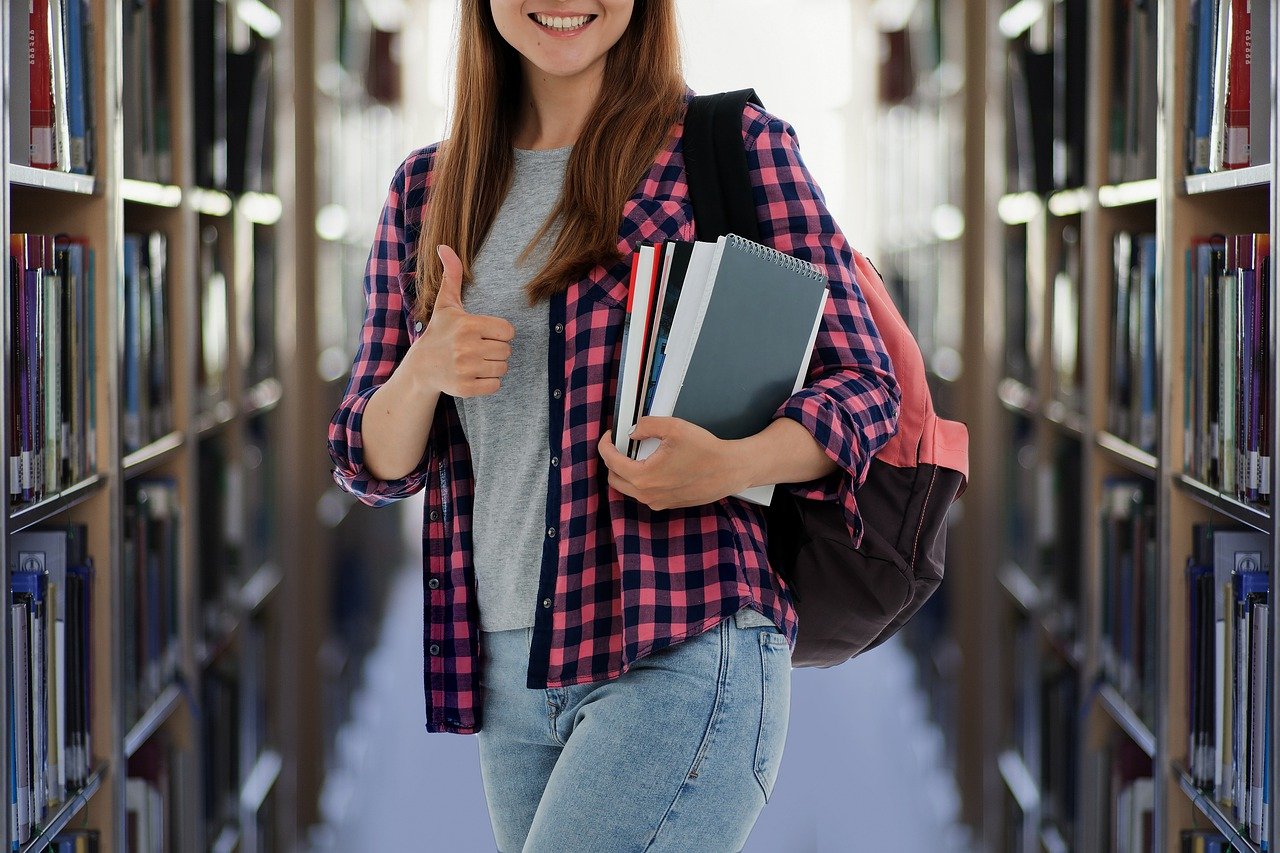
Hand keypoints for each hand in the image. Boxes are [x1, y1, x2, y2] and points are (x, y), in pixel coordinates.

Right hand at [407, 244, 515, 397]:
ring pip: (503, 369)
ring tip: (475, 361)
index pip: (508, 331)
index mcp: (468, 325)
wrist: (421, 367)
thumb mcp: (446, 304)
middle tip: (477, 349)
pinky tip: (473, 375)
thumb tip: (444, 246)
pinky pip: (495, 386)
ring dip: (493, 366)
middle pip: (507, 351)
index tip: (483, 333)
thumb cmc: (439, 332)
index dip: (499, 332)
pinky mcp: (465, 389)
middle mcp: (467, 348)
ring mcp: (466, 370)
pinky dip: (488, 383)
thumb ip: (452, 275)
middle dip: (496, 350)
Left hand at [598, 417, 752, 509]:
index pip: (611, 462)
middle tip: (620, 445)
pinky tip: (652, 466)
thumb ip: (646, 425)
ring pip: (629, 489)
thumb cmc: (706, 451)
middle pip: (614, 479)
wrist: (730, 470)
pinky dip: (641, 480)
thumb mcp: (674, 427)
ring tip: (636, 454)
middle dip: (612, 461)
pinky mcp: (668, 505)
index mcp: (644, 477)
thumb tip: (633, 431)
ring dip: (626, 472)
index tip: (611, 436)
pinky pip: (645, 494)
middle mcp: (648, 495)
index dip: (606, 445)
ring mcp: (658, 502)